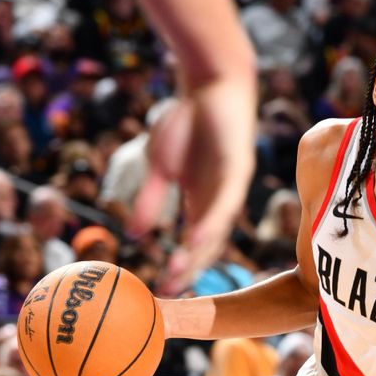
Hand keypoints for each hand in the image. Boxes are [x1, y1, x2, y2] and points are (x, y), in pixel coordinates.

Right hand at [131, 76, 255, 295]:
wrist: (210, 82)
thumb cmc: (186, 124)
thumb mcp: (160, 167)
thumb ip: (151, 200)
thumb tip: (136, 236)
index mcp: (201, 202)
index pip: (192, 244)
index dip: (179, 267)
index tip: (159, 290)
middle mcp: (220, 201)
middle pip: (207, 245)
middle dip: (188, 270)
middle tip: (166, 293)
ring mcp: (231, 187)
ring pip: (217, 229)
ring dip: (197, 253)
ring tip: (176, 274)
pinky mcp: (239, 169)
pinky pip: (226, 202)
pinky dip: (210, 222)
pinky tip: (195, 239)